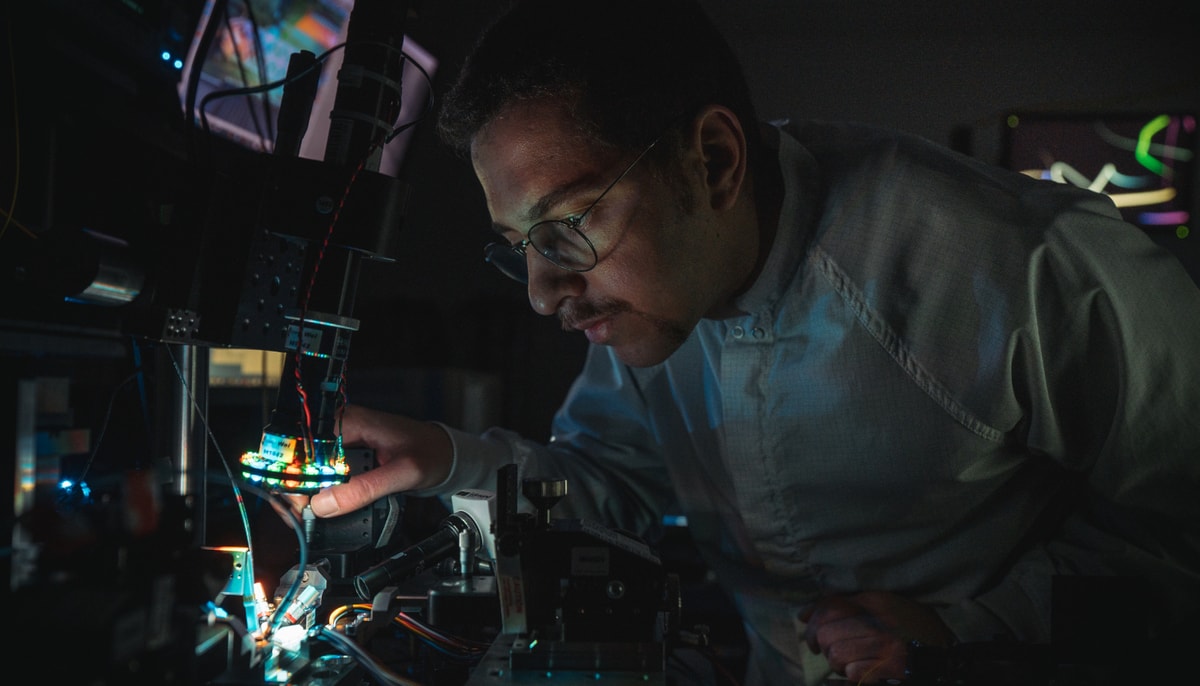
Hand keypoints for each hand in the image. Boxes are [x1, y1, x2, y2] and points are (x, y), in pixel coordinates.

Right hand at [306, 405, 453, 517]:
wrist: (444, 454)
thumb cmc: (429, 452)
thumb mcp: (402, 472)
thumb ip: (365, 488)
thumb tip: (325, 504)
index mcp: (349, 421)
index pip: (303, 445)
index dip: (294, 474)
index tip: (300, 502)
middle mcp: (340, 429)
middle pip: (299, 459)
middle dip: (297, 489)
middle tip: (304, 515)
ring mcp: (342, 445)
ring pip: (307, 470)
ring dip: (306, 494)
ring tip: (310, 516)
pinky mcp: (347, 459)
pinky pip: (323, 476)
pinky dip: (320, 494)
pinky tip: (323, 509)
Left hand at [801, 591, 952, 683]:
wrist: (949, 659)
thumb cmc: (917, 633)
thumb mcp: (888, 607)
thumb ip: (849, 605)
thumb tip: (804, 614)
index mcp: (878, 602)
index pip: (830, 604)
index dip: (814, 618)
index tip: (808, 628)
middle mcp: (879, 620)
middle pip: (828, 631)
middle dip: (822, 644)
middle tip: (826, 651)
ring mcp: (885, 645)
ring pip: (837, 654)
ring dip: (838, 663)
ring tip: (848, 663)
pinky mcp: (890, 667)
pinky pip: (854, 672)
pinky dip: (853, 676)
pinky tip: (864, 674)